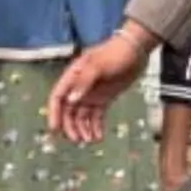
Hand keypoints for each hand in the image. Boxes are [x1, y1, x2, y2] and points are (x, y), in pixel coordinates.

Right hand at [47, 28, 152, 142]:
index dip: (54, 113)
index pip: (58, 97)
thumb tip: (71, 100)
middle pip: (68, 111)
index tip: (55, 129)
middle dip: (70, 126)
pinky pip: (96, 116)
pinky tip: (99, 137)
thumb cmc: (115, 54)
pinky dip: (95, 127)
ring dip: (83, 129)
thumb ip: (84, 82)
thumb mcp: (98, 65)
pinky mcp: (103, 99)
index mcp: (73, 76)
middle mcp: (79, 87)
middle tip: (77, 139)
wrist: (136, 51)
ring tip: (90, 140)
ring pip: (81, 116)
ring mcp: (91, 94)